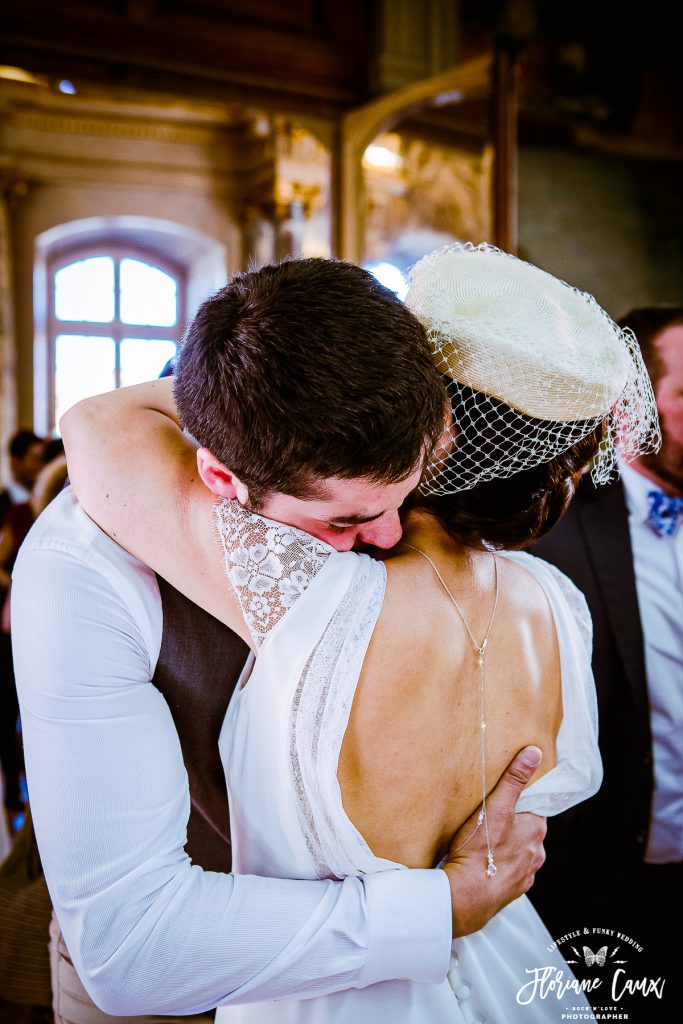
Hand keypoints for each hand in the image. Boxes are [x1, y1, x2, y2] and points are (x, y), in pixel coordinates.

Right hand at [442, 746, 546, 936]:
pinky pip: (511, 872)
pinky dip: (502, 866)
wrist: (465, 897)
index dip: (521, 801)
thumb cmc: (479, 850)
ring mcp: (526, 874)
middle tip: (492, 817)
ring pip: (521, 852)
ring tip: (486, 841)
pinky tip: (486, 863)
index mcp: (536, 830)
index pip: (535, 807)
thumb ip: (514, 779)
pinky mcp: (513, 891)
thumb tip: (534, 752)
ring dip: (509, 846)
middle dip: (514, 823)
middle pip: (528, 829)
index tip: (507, 799)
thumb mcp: (495, 807)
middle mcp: (537, 853)